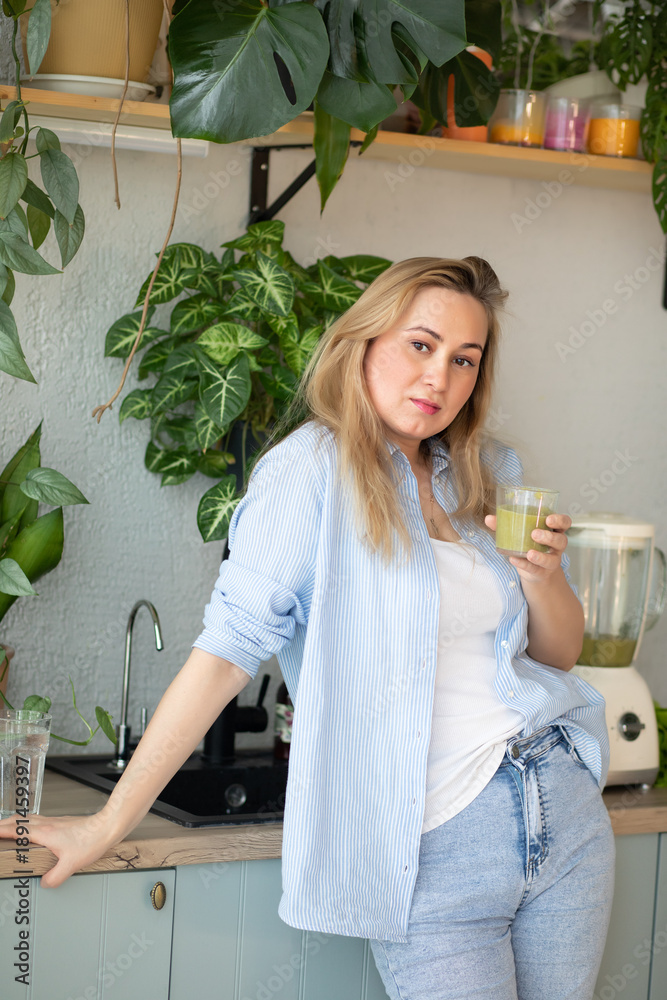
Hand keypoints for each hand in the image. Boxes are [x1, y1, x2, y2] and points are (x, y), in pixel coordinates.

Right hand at [0, 810, 117, 887]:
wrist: (107, 827)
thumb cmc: (91, 840)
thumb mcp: (71, 864)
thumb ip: (54, 877)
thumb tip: (44, 883)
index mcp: (44, 833)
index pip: (16, 830)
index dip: (1, 831)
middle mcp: (47, 824)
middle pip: (19, 821)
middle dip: (4, 825)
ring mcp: (54, 821)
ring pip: (28, 819)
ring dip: (15, 823)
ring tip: (8, 829)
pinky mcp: (61, 822)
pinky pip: (38, 820)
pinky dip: (28, 823)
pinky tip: (33, 829)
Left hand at [485, 513, 571, 584]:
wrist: (533, 570)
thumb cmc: (528, 544)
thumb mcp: (520, 533)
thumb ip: (505, 525)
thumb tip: (488, 518)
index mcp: (553, 530)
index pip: (565, 523)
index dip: (560, 520)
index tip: (548, 519)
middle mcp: (556, 546)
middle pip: (561, 540)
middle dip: (549, 537)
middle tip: (534, 534)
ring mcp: (551, 560)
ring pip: (552, 559)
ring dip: (541, 556)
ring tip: (530, 553)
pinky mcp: (542, 572)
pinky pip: (535, 570)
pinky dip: (524, 565)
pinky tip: (514, 560)